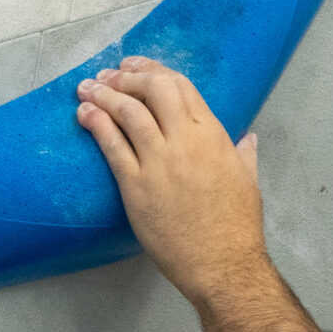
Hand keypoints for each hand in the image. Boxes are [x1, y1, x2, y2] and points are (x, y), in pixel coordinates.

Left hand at [76, 57, 267, 302]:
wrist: (223, 264)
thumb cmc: (237, 226)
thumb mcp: (248, 181)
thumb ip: (244, 153)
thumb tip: (248, 138)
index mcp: (213, 135)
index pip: (180, 86)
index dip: (154, 70)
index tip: (136, 67)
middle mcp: (185, 141)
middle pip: (153, 89)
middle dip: (128, 75)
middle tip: (109, 73)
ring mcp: (159, 162)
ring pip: (128, 112)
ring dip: (105, 94)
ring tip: (87, 87)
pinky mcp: (136, 186)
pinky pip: (112, 146)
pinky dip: (96, 124)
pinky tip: (84, 113)